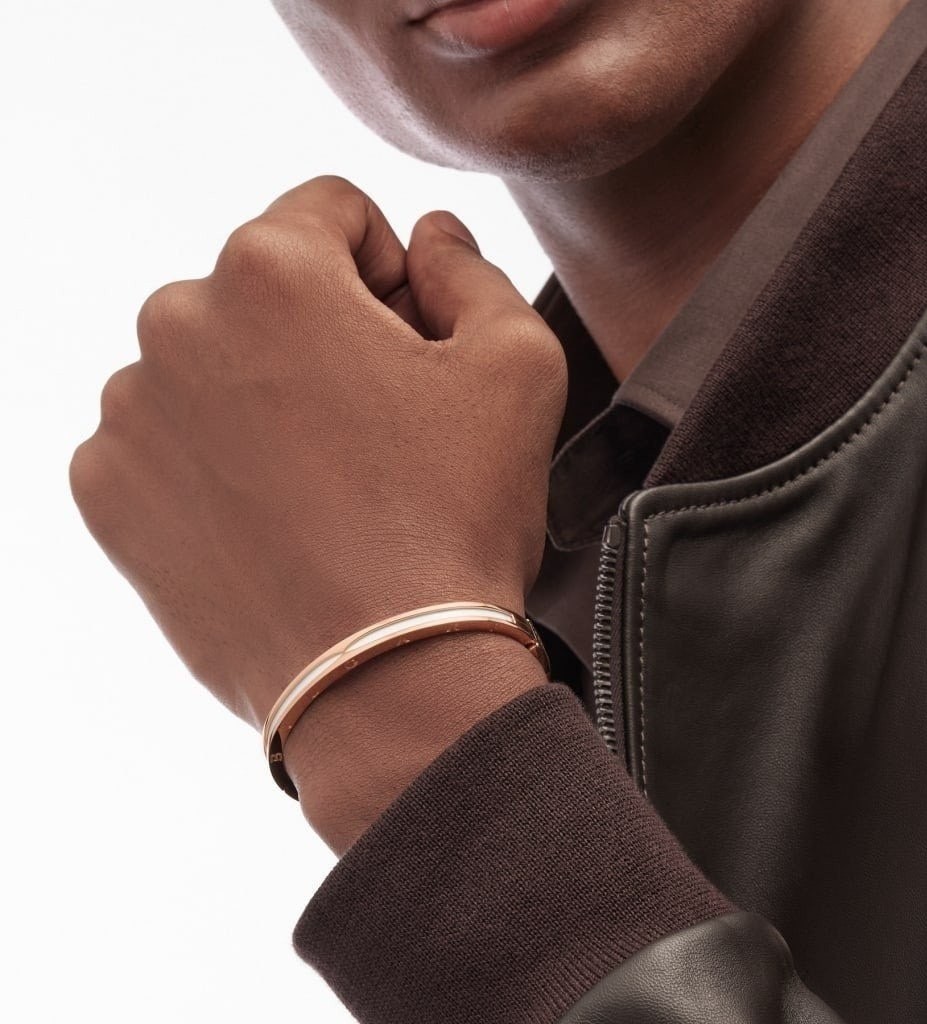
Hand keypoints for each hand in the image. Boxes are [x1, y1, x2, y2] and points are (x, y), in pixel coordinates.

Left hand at [69, 176, 565, 845]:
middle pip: (265, 289)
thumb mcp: (517, 365)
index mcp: (271, 270)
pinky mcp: (108, 494)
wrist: (385, 676)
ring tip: (328, 479)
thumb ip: (471, 270)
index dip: (390, 271)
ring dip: (264, 395)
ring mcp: (129, 414)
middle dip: (324, 332)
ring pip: (209, 363)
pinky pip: (166, 439)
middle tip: (378, 424)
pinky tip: (274, 513)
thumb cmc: (453, 519)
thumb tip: (431, 239)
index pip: (331, 211)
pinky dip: (215, 459)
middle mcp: (175, 324)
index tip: (410, 343)